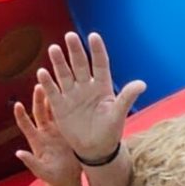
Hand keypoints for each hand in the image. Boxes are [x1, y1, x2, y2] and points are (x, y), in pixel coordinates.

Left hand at [12, 85, 77, 185]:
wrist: (69, 178)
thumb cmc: (54, 177)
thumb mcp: (42, 172)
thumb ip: (31, 163)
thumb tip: (18, 153)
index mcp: (36, 140)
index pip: (26, 125)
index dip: (21, 115)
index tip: (17, 104)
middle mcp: (44, 131)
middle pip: (39, 112)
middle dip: (38, 99)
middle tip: (39, 85)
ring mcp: (56, 129)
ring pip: (53, 109)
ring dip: (52, 97)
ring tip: (54, 82)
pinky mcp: (68, 129)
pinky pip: (66, 113)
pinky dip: (66, 103)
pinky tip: (71, 93)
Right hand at [39, 30, 141, 161]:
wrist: (95, 149)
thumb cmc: (110, 131)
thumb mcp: (118, 114)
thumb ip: (127, 97)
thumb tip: (142, 84)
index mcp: (102, 86)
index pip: (99, 63)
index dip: (97, 50)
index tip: (93, 36)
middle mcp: (86, 86)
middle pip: (79, 64)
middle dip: (75, 51)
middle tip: (70, 36)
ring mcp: (72, 94)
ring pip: (64, 74)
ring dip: (59, 62)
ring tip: (54, 49)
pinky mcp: (60, 106)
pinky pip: (53, 91)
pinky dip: (47, 83)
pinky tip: (42, 72)